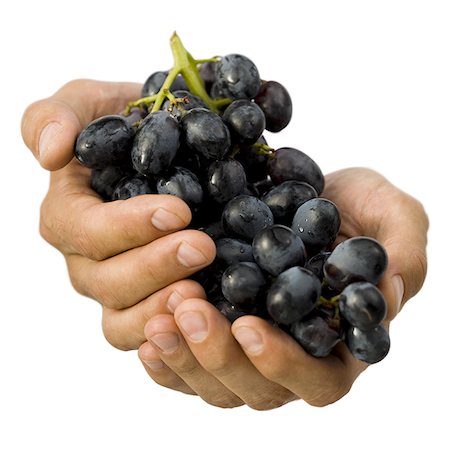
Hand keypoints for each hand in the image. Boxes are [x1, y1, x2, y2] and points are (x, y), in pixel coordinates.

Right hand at [21, 79, 215, 349]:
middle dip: (154, 268)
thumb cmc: (127, 124)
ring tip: (201, 293)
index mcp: (69, 216)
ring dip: (161, 309)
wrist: (169, 147)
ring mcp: (118, 288)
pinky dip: (173, 334)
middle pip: (106, 282)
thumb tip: (48, 153)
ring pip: (123, 320)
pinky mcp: (151, 303)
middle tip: (202, 247)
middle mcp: (88, 260)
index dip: (125, 228)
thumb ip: (56, 116)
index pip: (83, 232)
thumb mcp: (90, 103)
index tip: (178, 212)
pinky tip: (204, 319)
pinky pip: (152, 334)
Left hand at [138, 168, 427, 408]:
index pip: (317, 380)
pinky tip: (146, 333)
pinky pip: (184, 362)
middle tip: (190, 309)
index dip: (284, 365)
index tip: (250, 327)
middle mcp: (290, 354)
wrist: (302, 188)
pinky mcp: (213, 325)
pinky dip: (165, 357)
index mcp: (337, 344)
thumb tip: (388, 293)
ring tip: (158, 319)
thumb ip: (402, 253)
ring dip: (184, 357)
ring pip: (213, 382)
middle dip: (219, 356)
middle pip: (255, 389)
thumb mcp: (392, 215)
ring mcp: (246, 345)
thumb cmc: (354, 205)